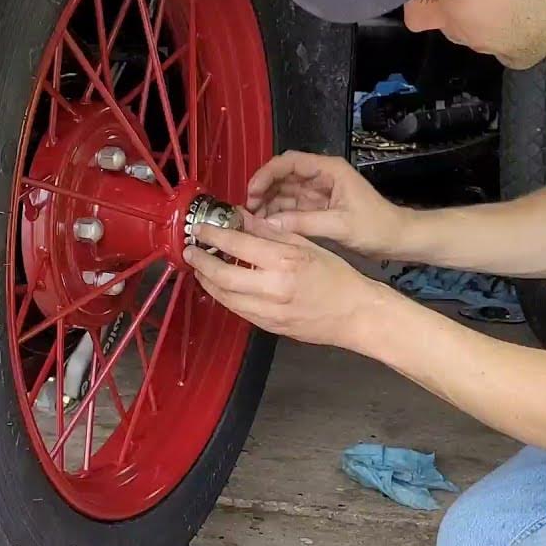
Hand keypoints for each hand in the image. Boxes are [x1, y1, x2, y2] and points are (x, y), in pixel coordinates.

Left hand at [183, 212, 382, 347]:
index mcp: (285, 261)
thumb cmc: (336, 276)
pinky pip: (237, 310)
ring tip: (200, 268)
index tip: (201, 230)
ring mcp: (270, 311)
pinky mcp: (269, 327)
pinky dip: (224, 296)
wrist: (355, 314)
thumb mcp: (306, 245)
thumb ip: (271, 232)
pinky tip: (220, 286)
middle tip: (190, 252)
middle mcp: (274, 287)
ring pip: (225, 297)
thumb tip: (242, 217)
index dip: (214, 236)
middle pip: (222, 276)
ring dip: (207, 281)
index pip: (238, 245)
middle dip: (200, 263)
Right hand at [246, 151, 409, 257]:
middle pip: (282, 176)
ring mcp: (318, 192)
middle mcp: (320, 176)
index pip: (289, 162)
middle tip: (247, 212)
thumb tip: (267, 223)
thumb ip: (303, 222)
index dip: (266, 174)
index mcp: (329, 170)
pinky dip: (277, 215)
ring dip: (267, 205)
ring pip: (284, 192)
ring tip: (251, 222)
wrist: (398, 239)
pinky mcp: (317, 207)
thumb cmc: (376, 227)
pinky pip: (291, 207)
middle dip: (263, 191)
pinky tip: (265, 227)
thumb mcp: (339, 225)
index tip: (252, 193)